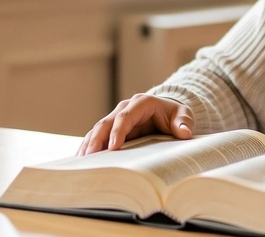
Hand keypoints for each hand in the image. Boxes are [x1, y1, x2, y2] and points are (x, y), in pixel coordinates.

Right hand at [76, 94, 193, 155]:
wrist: (167, 111)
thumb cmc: (175, 114)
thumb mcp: (183, 115)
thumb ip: (184, 122)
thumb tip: (184, 132)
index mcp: (141, 103)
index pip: (126, 117)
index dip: (118, 131)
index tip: (112, 147)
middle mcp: (125, 108)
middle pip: (106, 123)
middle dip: (97, 140)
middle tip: (89, 157)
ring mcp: (116, 117)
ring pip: (98, 129)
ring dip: (89, 144)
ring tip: (81, 161)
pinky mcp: (112, 127)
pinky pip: (97, 136)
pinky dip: (89, 146)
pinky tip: (81, 159)